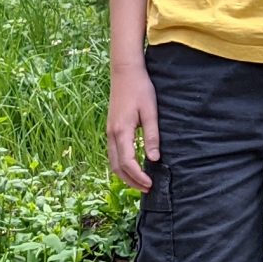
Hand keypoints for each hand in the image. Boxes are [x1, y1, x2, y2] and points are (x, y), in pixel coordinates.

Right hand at [107, 64, 158, 191]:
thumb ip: (152, 136)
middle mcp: (112, 134)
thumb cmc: (140, 89)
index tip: (151, 184)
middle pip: (117, 167)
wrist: (125, 72)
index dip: (138, 177)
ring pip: (113, 162)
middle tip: (147, 189)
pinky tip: (132, 167)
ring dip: (125, 175)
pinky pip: (113, 153)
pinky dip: (121, 165)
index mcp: (122, 131)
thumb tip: (154, 159)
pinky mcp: (111, 129)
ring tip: (140, 182)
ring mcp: (109, 132)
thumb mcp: (151, 112)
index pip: (128, 163)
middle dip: (131, 181)